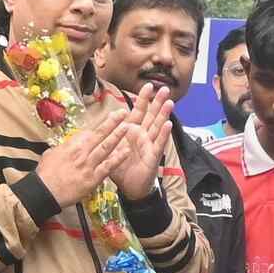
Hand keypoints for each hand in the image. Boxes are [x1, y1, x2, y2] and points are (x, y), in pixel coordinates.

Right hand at [35, 108, 130, 208]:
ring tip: (128, 126)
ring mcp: (88, 164)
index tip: (110, 117)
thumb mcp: (51, 154)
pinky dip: (118, 158)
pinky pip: (108, 166)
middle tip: (123, 112)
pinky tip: (126, 151)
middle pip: (99, 134)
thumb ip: (63, 149)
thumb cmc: (46, 174)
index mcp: (71, 145)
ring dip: (118, 136)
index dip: (101, 125)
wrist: (45, 191)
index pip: (89, 132)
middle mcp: (81, 152)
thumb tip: (67, 146)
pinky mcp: (93, 178)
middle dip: (112, 122)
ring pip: (106, 147)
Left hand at [109, 82, 173, 200]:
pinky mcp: (153, 156)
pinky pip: (159, 144)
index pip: (139, 111)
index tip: (149, 85)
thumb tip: (104, 118)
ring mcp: (149, 145)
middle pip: (152, 115)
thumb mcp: (110, 147)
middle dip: (158, 102)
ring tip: (169, 102)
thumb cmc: (121, 167)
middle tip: (165, 88)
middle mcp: (143, 136)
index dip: (144, 98)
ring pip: (158, 126)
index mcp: (132, 131)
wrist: (129, 188)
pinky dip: (164, 134)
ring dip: (164, 114)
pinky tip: (168, 124)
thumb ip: (109, 133)